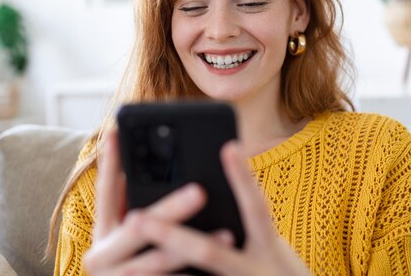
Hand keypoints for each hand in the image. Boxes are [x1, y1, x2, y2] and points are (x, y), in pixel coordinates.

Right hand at [82, 130, 231, 274]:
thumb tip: (153, 166)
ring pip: (156, 263)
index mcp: (101, 233)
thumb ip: (135, 206)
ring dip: (193, 247)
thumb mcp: (126, 237)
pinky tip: (217, 269)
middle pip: (136, 228)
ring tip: (228, 234)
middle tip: (200, 192)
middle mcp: (100, 257)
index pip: (105, 190)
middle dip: (170, 209)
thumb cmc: (131, 264)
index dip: (110, 160)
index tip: (117, 130)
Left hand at [128, 141, 312, 275]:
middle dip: (171, 236)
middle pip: (209, 253)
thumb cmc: (279, 270)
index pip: (256, 208)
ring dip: (161, 272)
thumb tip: (228, 182)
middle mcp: (257, 271)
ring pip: (200, 274)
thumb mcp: (273, 246)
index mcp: (270, 247)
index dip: (243, 178)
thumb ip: (250, 222)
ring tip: (131, 263)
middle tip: (137, 219)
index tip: (228, 146)